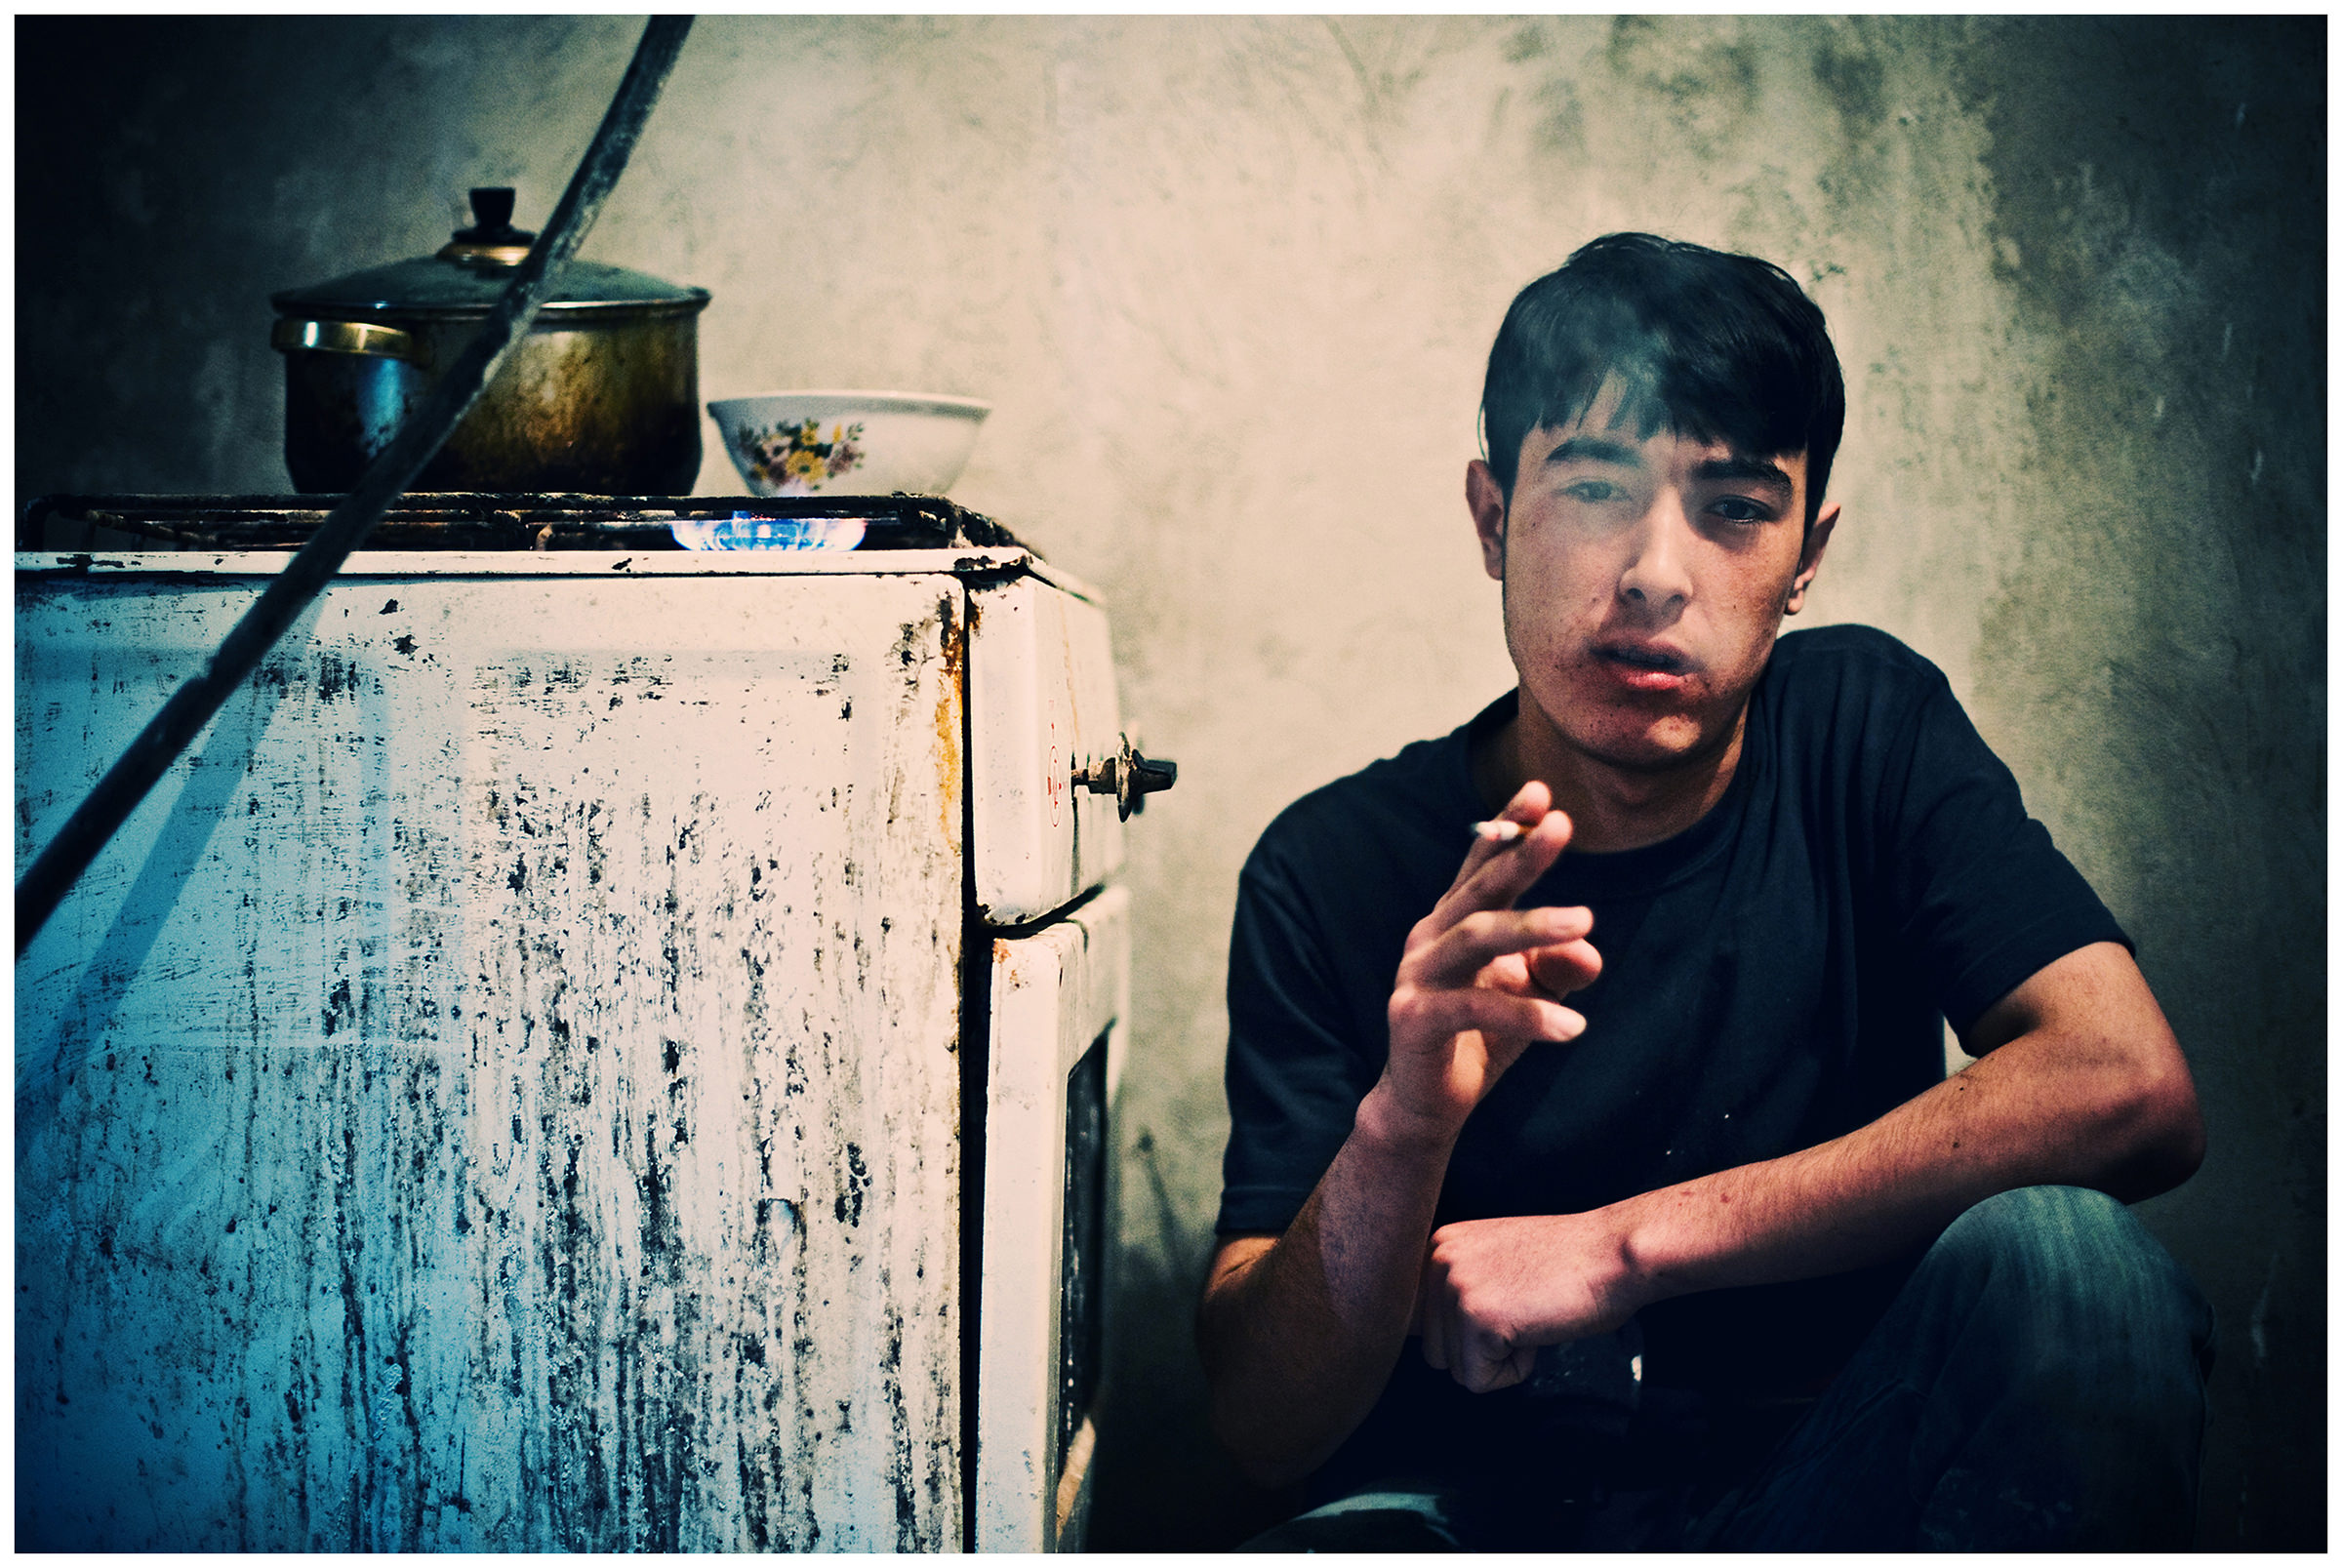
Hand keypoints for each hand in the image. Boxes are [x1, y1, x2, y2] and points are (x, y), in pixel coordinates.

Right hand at [1370, 781, 1602, 1145]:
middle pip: (1478, 889)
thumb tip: (1592, 950)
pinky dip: (1528, 1015)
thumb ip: (1560, 967)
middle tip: (1564, 825)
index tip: (1542, 791)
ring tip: (1587, 921)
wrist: (1428, 1106)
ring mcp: (1415, 976)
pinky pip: (1475, 1008)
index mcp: (1451, 921)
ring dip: (1532, 925)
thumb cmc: (1481, 1038)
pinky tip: (1574, 1027)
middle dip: (1521, 855)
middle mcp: (1428, 938)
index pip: (1480, 866)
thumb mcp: (1532, 995)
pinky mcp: (1414, 1019)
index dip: (1507, 828)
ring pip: (1476, 937)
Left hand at [1416, 1211, 1643, 1392]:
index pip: (1429, 1323)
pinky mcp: (1476, 1320)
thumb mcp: (1495, 1261)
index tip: (1512, 1303)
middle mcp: (1438, 1261)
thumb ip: (1460, 1287)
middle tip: (1527, 1312)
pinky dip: (1515, 1371)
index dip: (1475, 1330)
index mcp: (1440, 1245)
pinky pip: (1480, 1381)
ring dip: (1500, 1359)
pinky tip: (1538, 1331)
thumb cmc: (1571, 1263)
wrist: (1616, 1254)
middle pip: (1436, 1351)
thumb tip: (1434, 1336)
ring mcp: (1454, 1288)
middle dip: (1484, 1349)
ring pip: (1457, 1369)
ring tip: (1532, 1317)